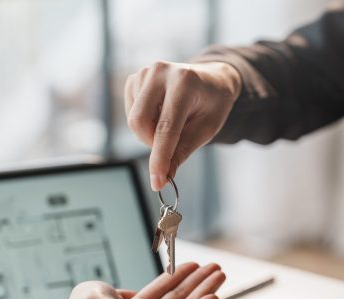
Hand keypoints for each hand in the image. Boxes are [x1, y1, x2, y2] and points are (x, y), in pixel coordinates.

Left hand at [66, 262, 224, 298]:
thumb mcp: (100, 290)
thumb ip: (116, 290)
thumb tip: (122, 294)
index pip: (161, 290)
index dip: (178, 276)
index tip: (192, 266)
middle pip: (179, 295)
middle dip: (198, 280)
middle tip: (213, 266)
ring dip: (205, 288)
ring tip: (220, 272)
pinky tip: (215, 294)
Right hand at [124, 60, 241, 190]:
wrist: (212, 80)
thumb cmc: (212, 104)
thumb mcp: (206, 130)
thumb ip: (183, 151)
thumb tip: (164, 177)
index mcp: (185, 82)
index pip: (166, 127)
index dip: (160, 158)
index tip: (157, 182)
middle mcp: (161, 72)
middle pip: (139, 121)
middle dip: (151, 144)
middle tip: (169, 148)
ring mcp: (145, 72)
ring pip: (133, 119)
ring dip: (149, 133)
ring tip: (172, 125)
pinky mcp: (135, 78)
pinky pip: (130, 112)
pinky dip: (144, 123)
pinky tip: (160, 115)